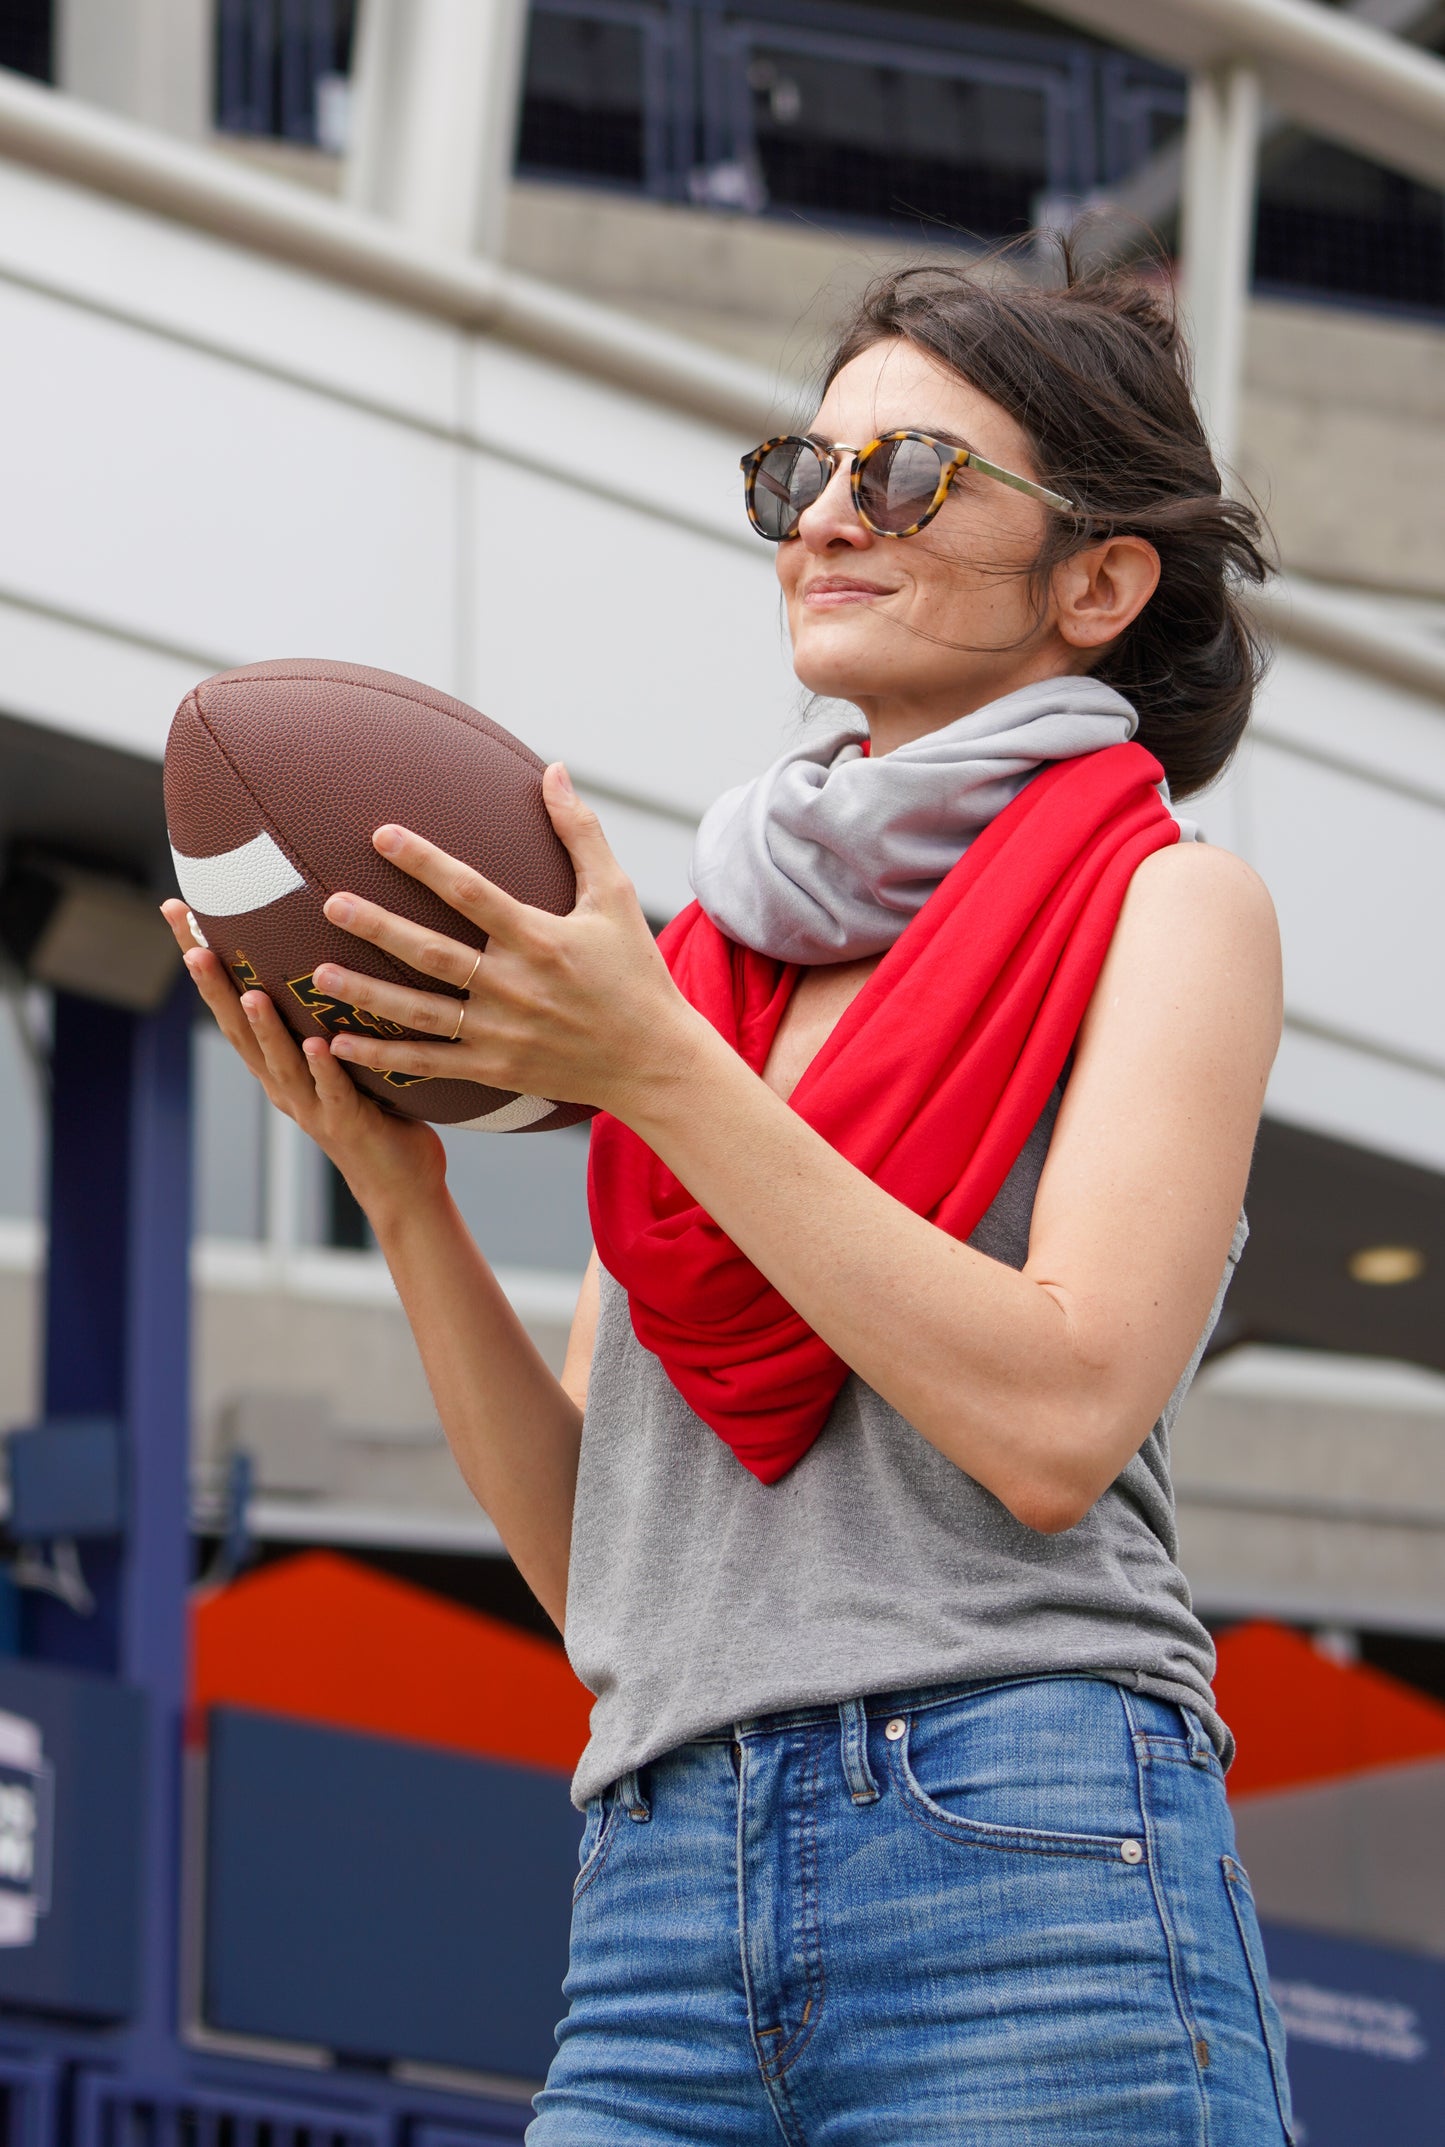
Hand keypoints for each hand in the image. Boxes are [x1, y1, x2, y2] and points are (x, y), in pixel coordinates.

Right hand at [160, 900, 445, 1221]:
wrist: (400, 1185)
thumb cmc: (377, 1110)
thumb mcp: (343, 1054)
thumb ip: (328, 1010)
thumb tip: (332, 942)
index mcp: (276, 1064)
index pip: (231, 1005)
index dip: (203, 962)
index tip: (177, 913)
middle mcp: (283, 1083)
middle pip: (238, 1030)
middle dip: (214, 988)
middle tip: (191, 945)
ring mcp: (311, 1106)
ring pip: (280, 1063)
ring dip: (264, 1030)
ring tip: (251, 994)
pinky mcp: (348, 1124)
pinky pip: (334, 1092)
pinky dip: (324, 1069)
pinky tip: (319, 1045)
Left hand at [308, 764, 702, 1121]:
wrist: (654, 1061)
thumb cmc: (636, 973)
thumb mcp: (616, 897)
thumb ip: (580, 833)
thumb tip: (554, 770)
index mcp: (541, 939)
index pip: (472, 893)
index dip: (425, 861)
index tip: (381, 834)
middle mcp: (516, 986)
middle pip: (434, 953)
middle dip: (379, 928)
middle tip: (330, 903)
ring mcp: (502, 1032)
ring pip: (422, 1012)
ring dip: (368, 994)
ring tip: (319, 973)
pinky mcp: (496, 1070)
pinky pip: (430, 1064)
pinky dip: (383, 1057)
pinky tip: (337, 1043)